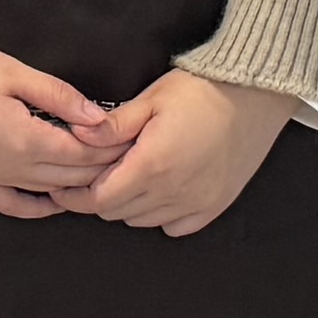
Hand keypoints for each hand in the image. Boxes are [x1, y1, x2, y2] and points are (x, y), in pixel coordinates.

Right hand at [0, 39, 129, 217]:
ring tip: (102, 174)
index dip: (112, 147)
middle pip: (72, 177)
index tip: (132, 136)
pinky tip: (54, 202)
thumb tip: (96, 115)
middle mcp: (11, 169)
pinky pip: (12, 206)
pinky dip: (38, 208)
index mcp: (25, 140)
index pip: (84, 153)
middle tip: (128, 155)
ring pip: (48, 194)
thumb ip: (58, 96)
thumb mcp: (12, 72)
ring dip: (78, 187)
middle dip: (104, 167)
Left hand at [78, 71, 299, 235]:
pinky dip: (160, 214)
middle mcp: (173, 192)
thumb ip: (113, 125)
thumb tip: (78, 136)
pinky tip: (160, 190)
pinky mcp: (214, 206)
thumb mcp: (151, 99)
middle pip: (117, 213)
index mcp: (152, 166)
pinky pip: (175, 226)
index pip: (99, 201)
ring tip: (129, 176)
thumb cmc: (201, 91)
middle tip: (98, 173)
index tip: (63, 189)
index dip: (75, 197)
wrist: (254, 95)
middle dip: (100, 196)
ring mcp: (196, 203)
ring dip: (129, 204)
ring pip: (143, 220)